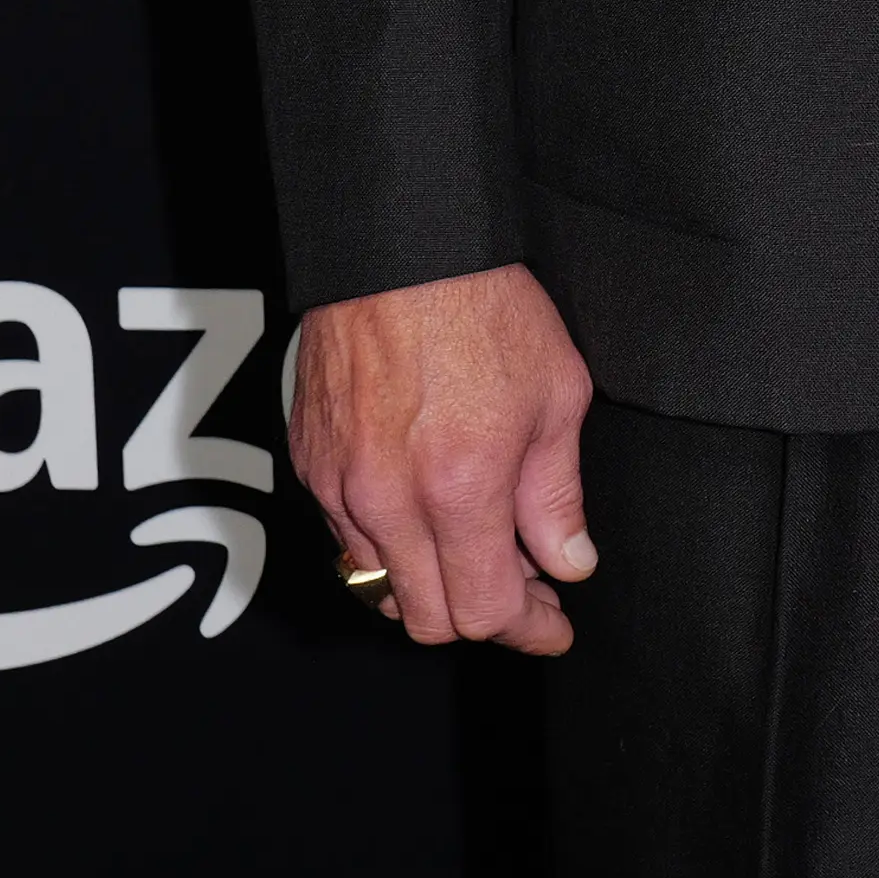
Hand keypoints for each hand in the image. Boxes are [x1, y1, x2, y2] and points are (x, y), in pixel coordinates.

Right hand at [291, 262, 597, 651]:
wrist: (401, 249)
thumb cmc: (486, 309)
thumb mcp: (556, 395)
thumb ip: (557, 495)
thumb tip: (569, 563)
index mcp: (459, 489)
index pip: (485, 609)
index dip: (528, 628)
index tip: (554, 626)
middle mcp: (388, 501)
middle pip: (425, 618)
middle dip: (481, 616)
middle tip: (526, 589)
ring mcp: (339, 486)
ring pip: (378, 586)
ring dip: (430, 584)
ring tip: (479, 548)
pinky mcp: (309, 464)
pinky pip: (345, 538)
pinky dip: (389, 545)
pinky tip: (427, 512)